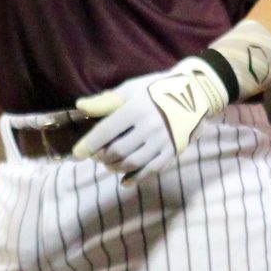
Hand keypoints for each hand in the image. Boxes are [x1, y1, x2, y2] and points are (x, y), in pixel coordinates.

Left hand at [73, 58, 224, 181]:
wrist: (194, 94)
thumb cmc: (156, 90)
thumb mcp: (131, 89)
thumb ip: (106, 101)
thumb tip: (80, 106)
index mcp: (136, 109)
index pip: (106, 131)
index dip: (89, 144)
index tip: (77, 154)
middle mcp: (149, 127)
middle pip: (118, 151)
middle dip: (102, 157)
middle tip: (97, 156)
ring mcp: (163, 141)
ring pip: (132, 163)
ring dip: (116, 167)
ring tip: (110, 164)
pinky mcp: (173, 151)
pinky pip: (151, 170)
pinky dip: (135, 178)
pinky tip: (125, 181)